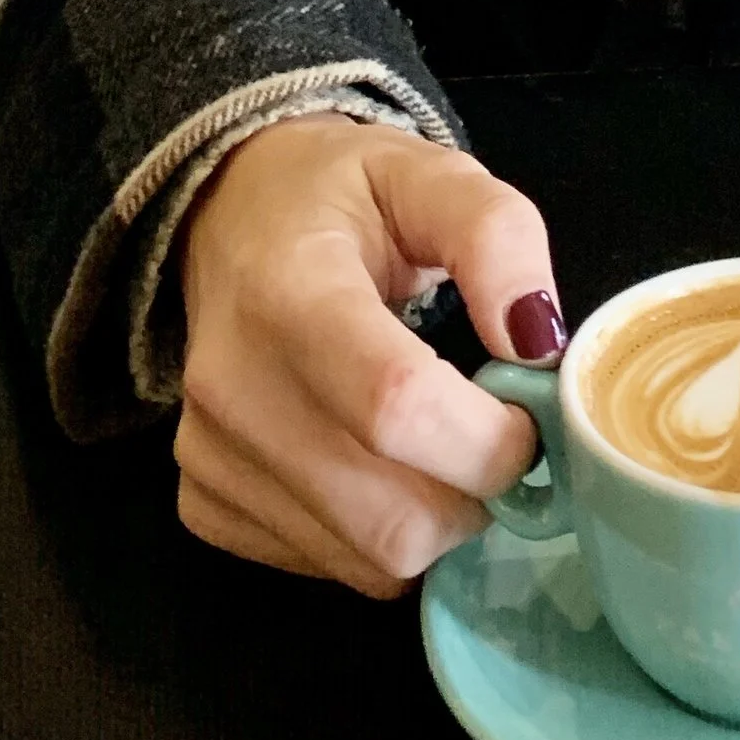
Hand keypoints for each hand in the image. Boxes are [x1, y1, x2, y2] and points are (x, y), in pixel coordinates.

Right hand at [175, 113, 565, 594]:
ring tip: (438, 442)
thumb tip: (537, 342)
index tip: (531, 414)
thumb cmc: (341, 195)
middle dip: (475, 494)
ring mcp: (209, 457)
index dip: (490, 437)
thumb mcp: (430, 173)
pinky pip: (329, 567)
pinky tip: (376, 461)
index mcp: (288, 290)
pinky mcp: (203, 504)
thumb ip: (497, 235)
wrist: (226, 213)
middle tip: (491, 434)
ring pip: (369, 561)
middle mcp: (233, 388)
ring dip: (435, 518)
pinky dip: (378, 536)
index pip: (396, 408)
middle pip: (391, 518)